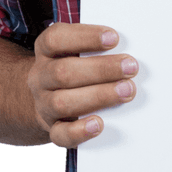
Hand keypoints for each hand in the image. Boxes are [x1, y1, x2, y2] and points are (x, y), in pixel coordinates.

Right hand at [27, 22, 137, 147]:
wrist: (48, 97)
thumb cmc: (74, 66)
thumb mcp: (77, 50)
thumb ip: (97, 47)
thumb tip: (125, 52)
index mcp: (46, 51)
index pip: (55, 39)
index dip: (84, 37)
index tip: (114, 37)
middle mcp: (41, 76)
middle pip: (62, 72)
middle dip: (101, 69)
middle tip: (131, 67)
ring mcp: (44, 104)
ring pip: (62, 102)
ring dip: (98, 96)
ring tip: (127, 90)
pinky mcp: (52, 128)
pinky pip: (60, 134)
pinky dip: (79, 131)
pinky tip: (99, 124)